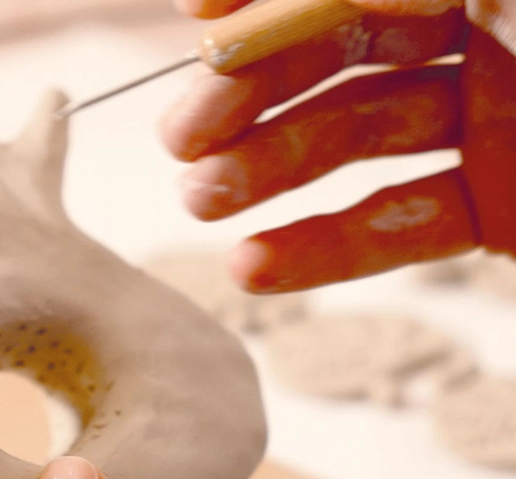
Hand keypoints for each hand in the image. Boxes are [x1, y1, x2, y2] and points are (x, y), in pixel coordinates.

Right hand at [161, 0, 515, 289]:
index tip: (193, 22)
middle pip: (337, 53)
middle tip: (179, 138)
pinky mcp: (499, 207)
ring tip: (198, 200)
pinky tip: (251, 266)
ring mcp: (490, 120)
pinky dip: (327, 250)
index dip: (265, 4)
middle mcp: (484, 27)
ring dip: (269, 170)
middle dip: (250, 95)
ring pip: (356, 139)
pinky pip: (406, 225)